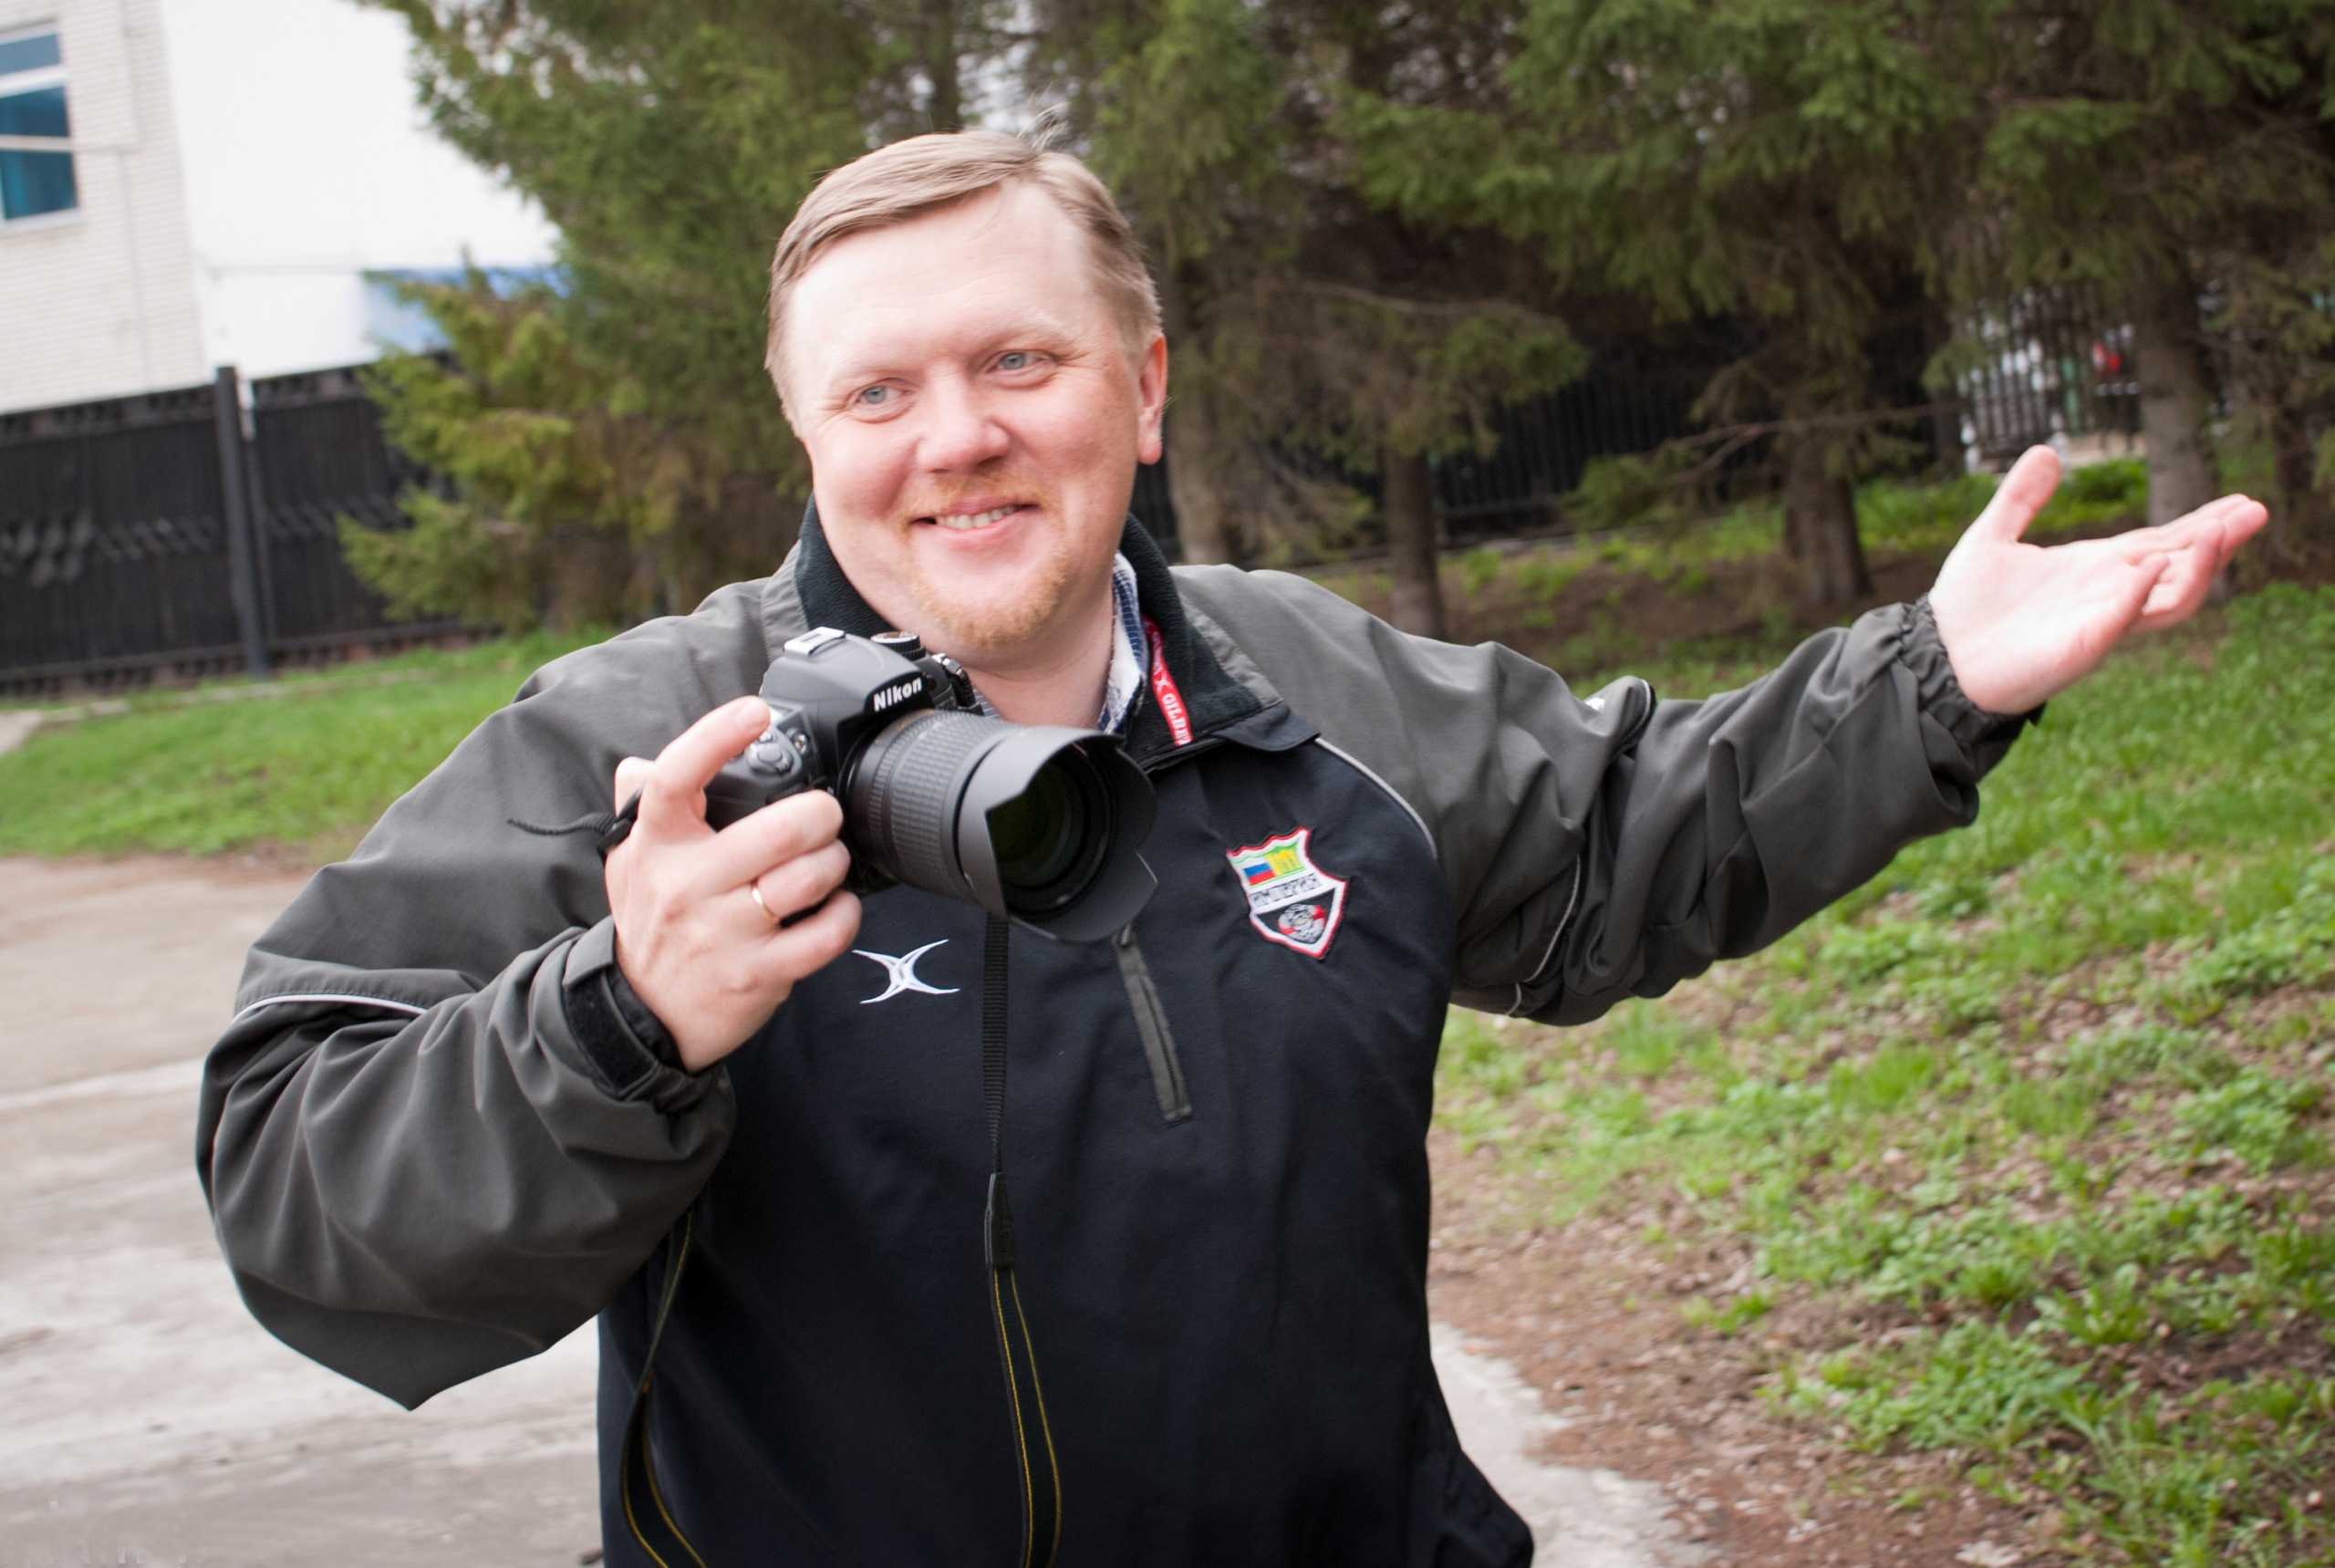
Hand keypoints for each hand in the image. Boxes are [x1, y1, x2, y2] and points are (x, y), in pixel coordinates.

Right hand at [603, 696, 860, 1069]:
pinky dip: (844, 915)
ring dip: (835, 862)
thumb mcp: (628, 863)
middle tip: (825, 815)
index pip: (674, 778)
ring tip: (829, 860)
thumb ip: (637, 809)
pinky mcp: (756, 975)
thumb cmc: (651, 924)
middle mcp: (686, 885)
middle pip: (776, 830)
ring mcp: (723, 933)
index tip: (754, 712)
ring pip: (807, 878)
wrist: (643, 1015)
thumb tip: (638, 762)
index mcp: (656, 845)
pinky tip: (836, 907)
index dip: (715, 737)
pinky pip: (824, 935)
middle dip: (820, 814)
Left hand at [1928, 446, 2267, 713]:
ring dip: (2199, 568)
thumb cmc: (1964, 608)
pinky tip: (2152, 566)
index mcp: (2093, 568)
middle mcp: (2106, 594)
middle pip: (2179, 567)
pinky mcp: (2081, 648)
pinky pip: (2121, 620)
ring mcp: (2099, 622)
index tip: (2240, 501)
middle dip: (2218, 541)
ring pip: (2170, 598)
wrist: (1935, 657)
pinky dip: (2139, 593)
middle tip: (2256, 511)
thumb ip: (2021, 498)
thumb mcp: (1992, 537)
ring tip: (2222, 533)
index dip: (2202, 523)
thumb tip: (2047, 451)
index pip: (2161, 542)